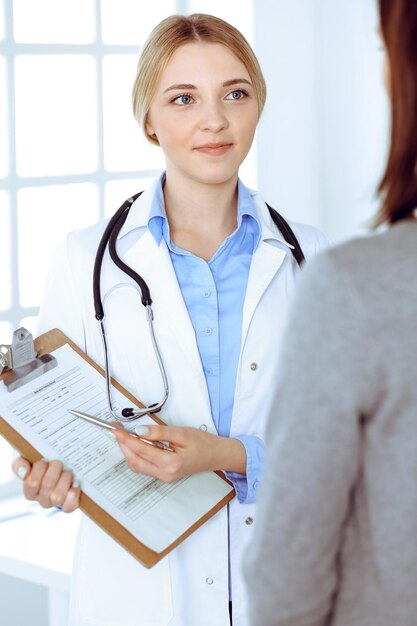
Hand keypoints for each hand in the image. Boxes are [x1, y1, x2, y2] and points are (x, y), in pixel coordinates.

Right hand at [12, 456, 80, 512]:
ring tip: (67, 471)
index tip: (44, 459)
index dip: (40, 468)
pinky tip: (75, 484)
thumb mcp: (29, 460)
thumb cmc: (45, 463)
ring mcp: (55, 503)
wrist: (64, 465)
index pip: (31, 483)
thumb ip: (20, 464)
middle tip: (58, 462)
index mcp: (30, 489)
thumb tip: (24, 471)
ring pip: (58, 496)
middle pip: (47, 485)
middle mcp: (41, 499)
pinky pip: (69, 505)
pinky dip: (73, 493)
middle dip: (55, 469)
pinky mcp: (67, 505)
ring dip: (65, 479)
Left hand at [113, 424, 246, 482]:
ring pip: (137, 465)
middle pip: (134, 461)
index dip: (125, 438)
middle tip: (116, 429)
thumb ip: (159, 432)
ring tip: (124, 434)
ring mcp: (164, 477)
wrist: (217, 455)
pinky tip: (136, 443)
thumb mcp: (181, 433)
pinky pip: (144, 466)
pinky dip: (137, 454)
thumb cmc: (204, 443)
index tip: (115, 428)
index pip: (140, 450)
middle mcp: (165, 474)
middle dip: (123, 445)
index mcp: (170, 464)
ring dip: (128, 450)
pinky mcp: (164, 475)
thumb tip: (139, 431)